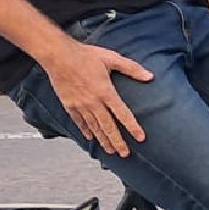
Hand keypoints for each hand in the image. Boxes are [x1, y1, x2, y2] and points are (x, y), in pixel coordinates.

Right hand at [42, 38, 152, 156]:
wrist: (58, 55)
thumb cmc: (85, 55)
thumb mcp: (111, 58)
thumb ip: (132, 68)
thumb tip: (150, 76)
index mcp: (106, 92)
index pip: (123, 114)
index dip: (132, 127)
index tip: (140, 138)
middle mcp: (93, 102)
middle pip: (108, 127)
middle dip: (117, 142)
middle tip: (125, 154)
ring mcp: (80, 105)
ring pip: (94, 127)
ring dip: (103, 140)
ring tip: (110, 151)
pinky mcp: (69, 105)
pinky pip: (79, 122)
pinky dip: (86, 131)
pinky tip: (91, 138)